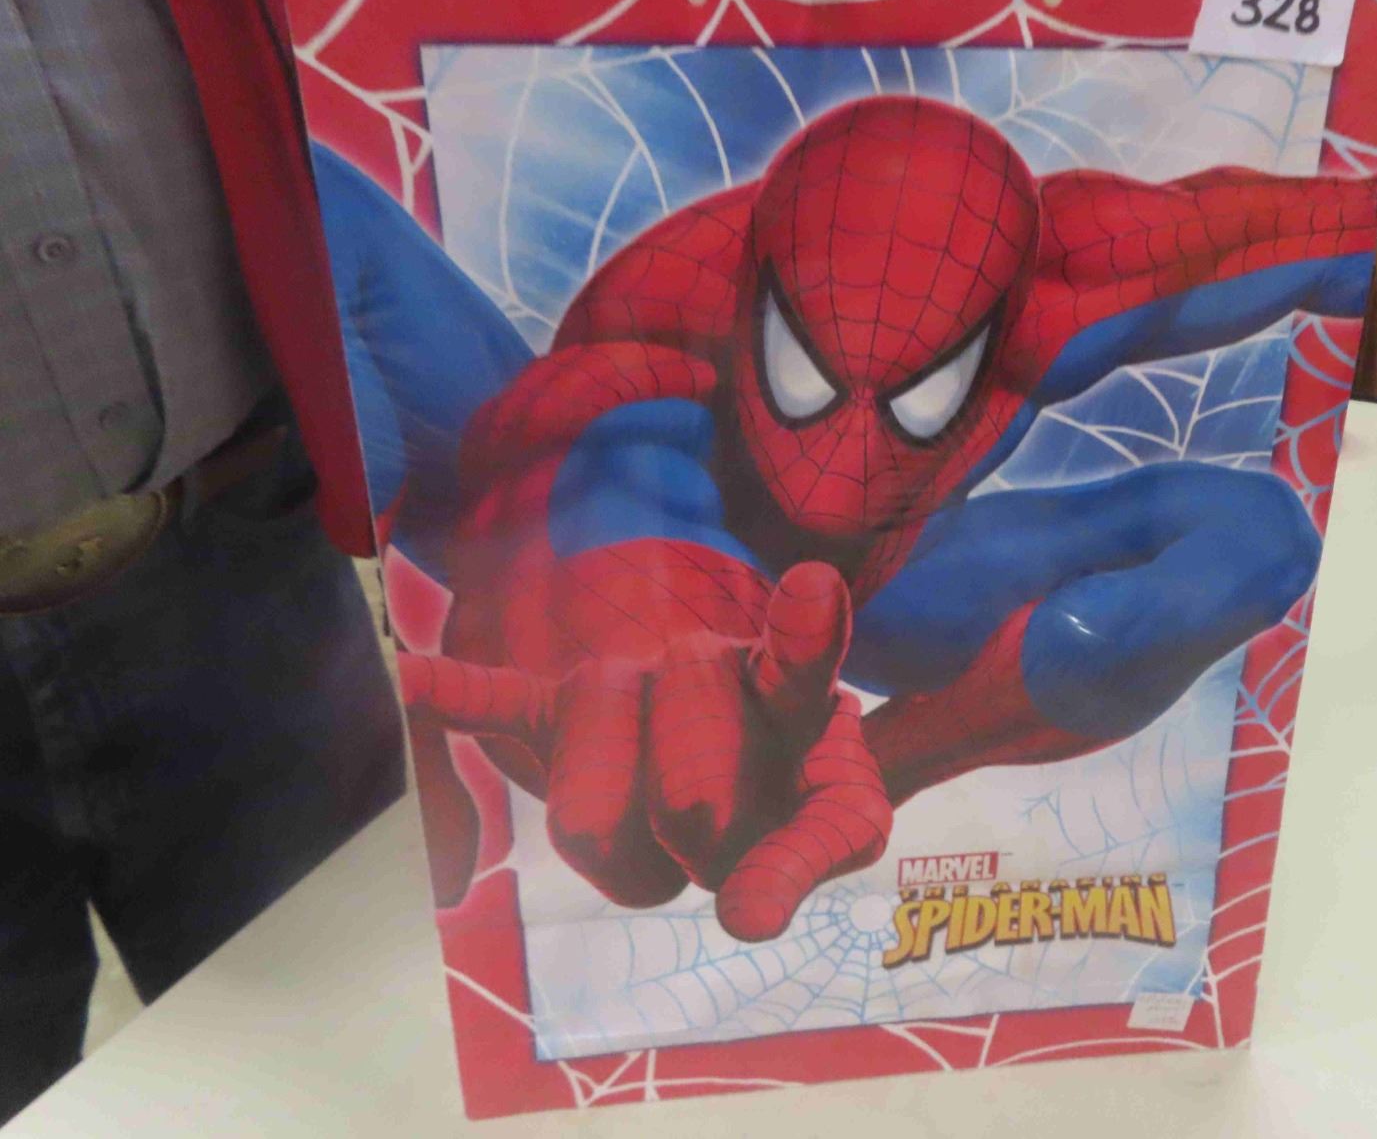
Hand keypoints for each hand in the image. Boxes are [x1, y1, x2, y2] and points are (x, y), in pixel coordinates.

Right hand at [401, 563, 890, 940]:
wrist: (748, 751)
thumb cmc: (793, 783)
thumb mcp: (837, 820)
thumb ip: (805, 861)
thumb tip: (745, 919)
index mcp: (784, 689)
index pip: (799, 664)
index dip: (806, 630)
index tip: (815, 587)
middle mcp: (699, 665)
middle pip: (690, 807)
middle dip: (716, 857)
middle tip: (734, 840)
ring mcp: (623, 684)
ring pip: (591, 821)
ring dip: (633, 870)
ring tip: (668, 851)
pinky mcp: (556, 709)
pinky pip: (497, 703)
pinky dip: (454, 698)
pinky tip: (410, 678)